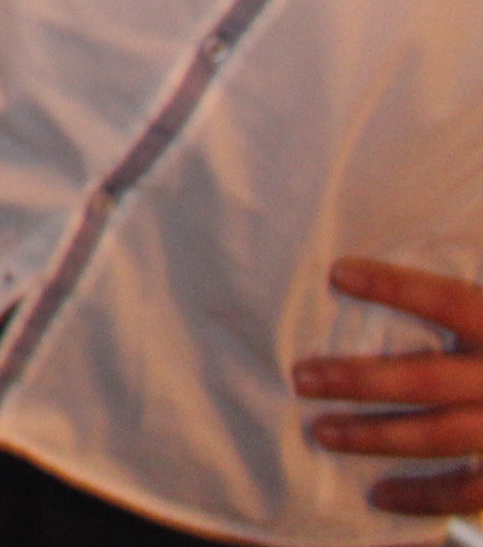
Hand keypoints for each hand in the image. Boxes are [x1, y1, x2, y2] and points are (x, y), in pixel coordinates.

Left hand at [297, 258, 482, 515]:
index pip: (451, 301)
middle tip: (303, 378)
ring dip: (376, 437)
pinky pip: (466, 492)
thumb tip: (360, 277)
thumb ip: (458, 309)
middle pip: (428, 379)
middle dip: (361, 379)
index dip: (395, 287)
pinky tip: (379, 494)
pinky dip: (422, 497)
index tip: (337, 274)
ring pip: (440, 436)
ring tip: (323, 432)